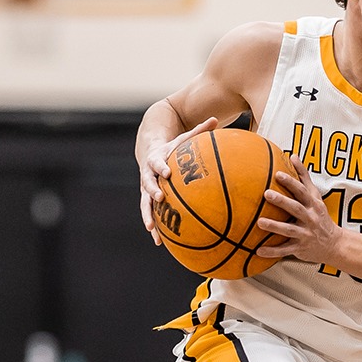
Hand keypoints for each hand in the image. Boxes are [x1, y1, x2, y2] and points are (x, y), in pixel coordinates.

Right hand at [138, 117, 218, 244]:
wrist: (151, 154)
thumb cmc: (173, 148)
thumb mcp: (183, 139)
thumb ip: (198, 131)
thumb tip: (215, 119)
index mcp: (156, 160)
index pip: (157, 163)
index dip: (161, 167)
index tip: (167, 173)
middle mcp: (148, 175)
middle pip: (147, 184)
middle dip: (152, 192)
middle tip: (160, 198)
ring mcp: (147, 189)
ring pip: (145, 204)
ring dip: (148, 216)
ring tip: (152, 229)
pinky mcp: (149, 201)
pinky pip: (152, 215)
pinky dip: (155, 228)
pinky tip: (160, 243)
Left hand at [257, 163, 347, 266]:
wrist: (335, 244)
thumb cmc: (320, 216)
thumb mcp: (315, 196)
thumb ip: (304, 177)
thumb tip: (293, 156)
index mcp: (313, 204)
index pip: (302, 191)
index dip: (291, 182)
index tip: (278, 174)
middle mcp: (310, 218)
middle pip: (296, 208)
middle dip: (282, 201)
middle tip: (267, 194)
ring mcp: (305, 234)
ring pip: (289, 230)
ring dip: (275, 226)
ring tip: (259, 222)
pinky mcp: (300, 248)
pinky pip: (285, 250)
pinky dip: (272, 252)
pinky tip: (258, 251)